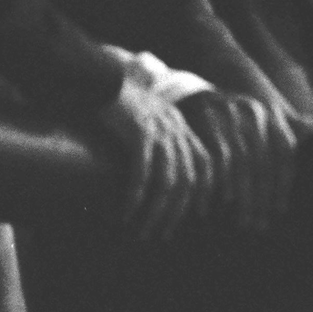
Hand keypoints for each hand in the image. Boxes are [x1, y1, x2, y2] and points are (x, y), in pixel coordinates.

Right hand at [97, 52, 215, 240]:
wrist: (106, 79)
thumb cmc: (125, 103)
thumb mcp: (154, 119)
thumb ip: (164, 140)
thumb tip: (162, 171)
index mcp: (183, 129)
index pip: (206, 165)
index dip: (206, 190)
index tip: (200, 213)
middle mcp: (177, 132)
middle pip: (187, 180)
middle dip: (177, 211)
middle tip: (163, 233)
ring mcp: (160, 133)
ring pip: (167, 182)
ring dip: (156, 211)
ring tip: (144, 230)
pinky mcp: (139, 133)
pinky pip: (142, 172)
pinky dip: (137, 195)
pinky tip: (128, 212)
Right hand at [181, 91, 299, 231]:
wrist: (194, 95)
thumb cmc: (235, 114)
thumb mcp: (263, 115)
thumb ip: (292, 124)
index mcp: (269, 114)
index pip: (284, 152)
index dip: (283, 183)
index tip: (279, 210)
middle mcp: (253, 115)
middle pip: (263, 164)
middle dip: (263, 198)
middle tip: (260, 224)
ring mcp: (230, 119)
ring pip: (243, 167)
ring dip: (245, 198)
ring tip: (245, 221)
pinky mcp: (206, 126)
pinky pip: (219, 162)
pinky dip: (223, 183)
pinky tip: (225, 202)